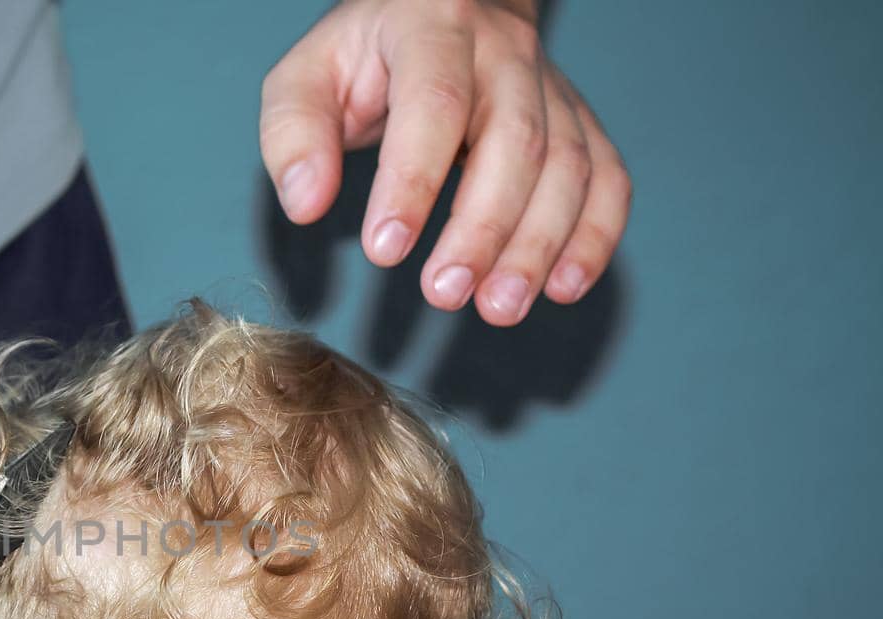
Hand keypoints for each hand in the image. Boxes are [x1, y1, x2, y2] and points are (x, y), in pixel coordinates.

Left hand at [260, 0, 630, 325]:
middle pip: (514, 141)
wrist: (437, 10)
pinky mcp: (577, 122)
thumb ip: (294, 137)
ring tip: (499, 307)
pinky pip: (606, 177)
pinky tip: (563, 286)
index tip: (385, 249)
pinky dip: (594, 236)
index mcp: (432, 25)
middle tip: (445, 292)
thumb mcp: (305, 80)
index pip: (434, 105)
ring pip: (567, 165)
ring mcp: (550, 86)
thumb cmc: (364, 58)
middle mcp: (504, 50)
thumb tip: (305, 204)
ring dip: (538, 245)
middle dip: (483, 228)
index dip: (413, 182)